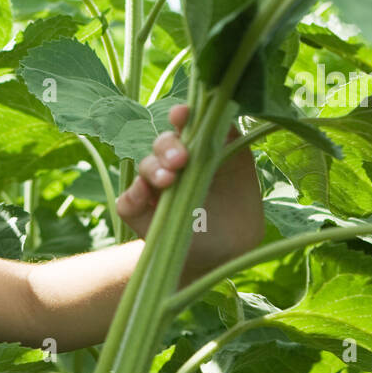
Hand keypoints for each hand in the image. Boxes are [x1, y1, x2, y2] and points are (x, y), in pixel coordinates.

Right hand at [115, 104, 264, 272]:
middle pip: (163, 143)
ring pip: (145, 166)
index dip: (181, 116)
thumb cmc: (237, 215)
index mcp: (200, 151)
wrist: (223, 258)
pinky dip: (134, 195)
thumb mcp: (244, 178)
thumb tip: (221, 124)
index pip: (186, 126)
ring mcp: (154, 188)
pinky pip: (128, 200)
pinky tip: (146, 197)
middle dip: (168, 146)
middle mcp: (175, 165)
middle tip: (180, 160)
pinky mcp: (139, 212)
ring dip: (154, 169)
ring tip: (167, 182)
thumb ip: (233, 148)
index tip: (182, 115)